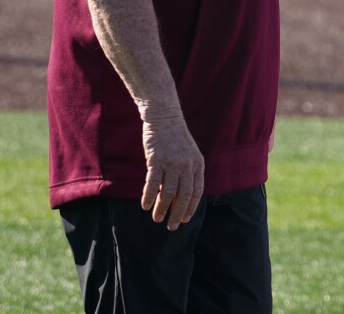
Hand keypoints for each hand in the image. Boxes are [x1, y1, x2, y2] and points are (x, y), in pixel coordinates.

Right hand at [139, 113, 204, 230]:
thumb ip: (187, 173)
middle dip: (177, 214)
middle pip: (184, 196)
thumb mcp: (188, 155)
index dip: (190, 208)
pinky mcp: (156, 160)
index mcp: (198, 164)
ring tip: (157, 219)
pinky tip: (145, 206)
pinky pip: (153, 183)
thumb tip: (180, 198)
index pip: (197, 192)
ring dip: (162, 208)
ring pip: (168, 193)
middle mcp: (187, 165)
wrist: (164, 117)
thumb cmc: (176, 138)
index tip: (184, 219)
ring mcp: (172, 163)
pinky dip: (148, 196)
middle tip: (172, 227)